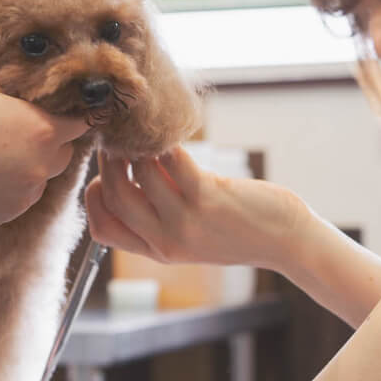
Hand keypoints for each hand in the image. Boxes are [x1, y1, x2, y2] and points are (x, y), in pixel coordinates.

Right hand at [0, 83, 87, 230]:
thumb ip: (22, 106)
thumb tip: (37, 109)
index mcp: (41, 131)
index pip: (78, 126)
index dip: (65, 120)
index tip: (53, 116)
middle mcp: (37, 170)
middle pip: (60, 158)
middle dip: (46, 146)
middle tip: (9, 134)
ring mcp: (16, 200)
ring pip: (33, 184)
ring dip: (19, 172)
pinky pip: (7, 204)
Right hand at [87, 147, 308, 271]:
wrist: (287, 241)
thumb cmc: (240, 230)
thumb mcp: (192, 237)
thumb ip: (161, 216)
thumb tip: (131, 174)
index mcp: (158, 251)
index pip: (102, 229)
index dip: (93, 197)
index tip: (101, 174)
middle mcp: (166, 241)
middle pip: (113, 197)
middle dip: (107, 163)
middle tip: (116, 139)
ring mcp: (186, 221)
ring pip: (137, 175)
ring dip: (135, 146)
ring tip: (142, 130)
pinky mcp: (208, 198)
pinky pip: (171, 160)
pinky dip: (165, 141)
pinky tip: (170, 132)